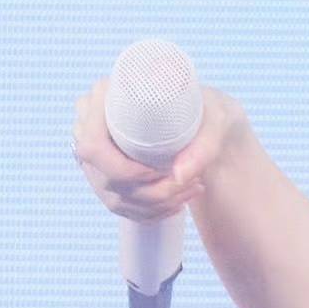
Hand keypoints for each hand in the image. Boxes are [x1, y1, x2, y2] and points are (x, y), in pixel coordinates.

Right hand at [72, 75, 245, 229]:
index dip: (121, 169)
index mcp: (106, 96)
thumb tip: (179, 176)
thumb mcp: (217, 118)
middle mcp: (91, 122)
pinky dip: (149, 211)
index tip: (157, 172)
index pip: (92, 145)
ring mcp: (95, 151)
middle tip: (186, 184)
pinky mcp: (105, 172)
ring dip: (154, 204)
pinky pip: (118, 204)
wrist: (204, 114)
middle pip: (104, 176)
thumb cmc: (208, 108)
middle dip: (148, 192)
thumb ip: (203, 145)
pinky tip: (175, 204)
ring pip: (112, 195)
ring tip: (189, 192)